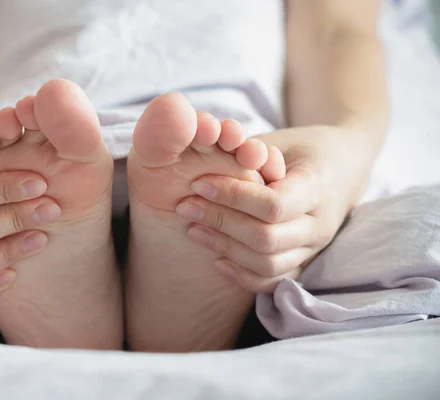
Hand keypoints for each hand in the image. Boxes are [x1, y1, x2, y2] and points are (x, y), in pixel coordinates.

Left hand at [179, 125, 370, 291]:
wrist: (343, 166)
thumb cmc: (302, 148)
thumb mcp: (280, 140)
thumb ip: (249, 153)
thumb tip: (208, 154)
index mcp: (317, 186)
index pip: (273, 204)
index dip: (232, 197)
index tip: (199, 184)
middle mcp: (320, 223)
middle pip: (267, 239)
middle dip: (221, 223)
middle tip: (186, 207)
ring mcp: (315, 248)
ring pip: (268, 264)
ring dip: (225, 249)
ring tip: (193, 230)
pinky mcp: (305, 262)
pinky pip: (274, 280)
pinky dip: (243, 276)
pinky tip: (216, 260)